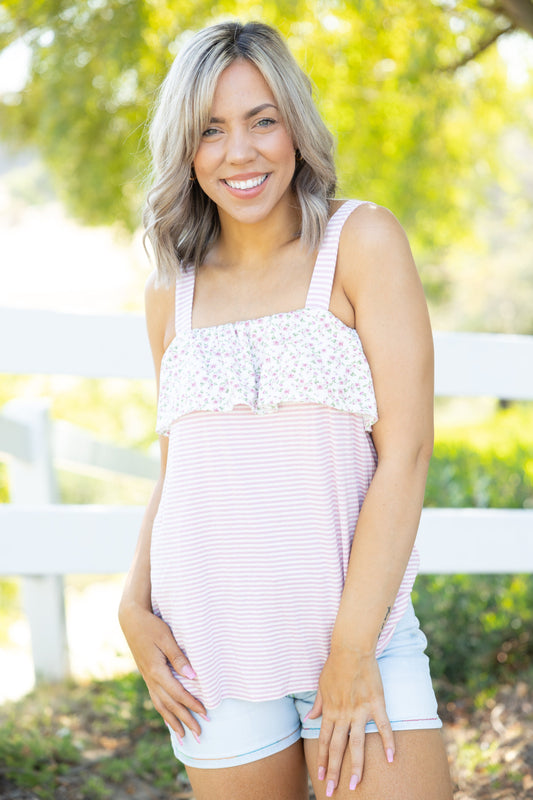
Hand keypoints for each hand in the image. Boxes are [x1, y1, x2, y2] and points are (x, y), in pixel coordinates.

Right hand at [119, 602, 206, 741]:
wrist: (131, 620)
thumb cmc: (151, 626)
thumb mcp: (166, 638)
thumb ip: (179, 657)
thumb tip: (193, 676)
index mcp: (157, 671)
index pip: (178, 694)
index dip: (193, 705)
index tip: (206, 714)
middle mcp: (151, 679)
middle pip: (170, 705)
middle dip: (185, 720)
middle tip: (199, 735)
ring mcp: (148, 678)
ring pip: (161, 706)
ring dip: (173, 721)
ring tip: (183, 736)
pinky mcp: (147, 675)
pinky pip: (156, 699)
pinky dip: (164, 711)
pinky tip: (169, 718)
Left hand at [306, 648, 393, 794]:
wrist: (351, 649)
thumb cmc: (335, 665)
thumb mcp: (321, 685)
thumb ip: (318, 704)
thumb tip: (310, 717)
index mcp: (330, 710)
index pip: (324, 741)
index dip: (322, 760)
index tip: (321, 777)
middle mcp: (343, 714)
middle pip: (337, 748)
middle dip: (334, 771)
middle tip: (333, 791)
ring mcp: (359, 710)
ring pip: (357, 744)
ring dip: (355, 766)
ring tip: (355, 785)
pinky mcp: (375, 703)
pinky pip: (382, 726)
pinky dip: (388, 742)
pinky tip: (392, 758)